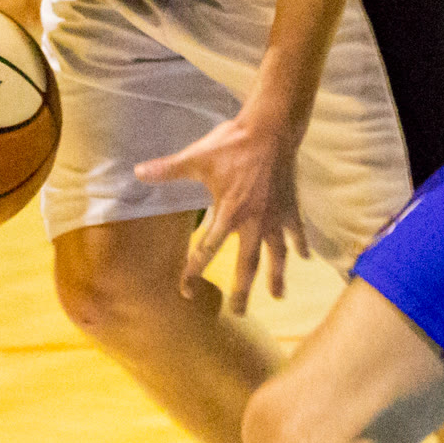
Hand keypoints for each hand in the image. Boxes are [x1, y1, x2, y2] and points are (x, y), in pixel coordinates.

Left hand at [134, 111, 308, 309]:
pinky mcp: (290, 207)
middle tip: (239, 313)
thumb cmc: (232, 144)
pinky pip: (297, 232)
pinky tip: (305, 257)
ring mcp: (275, 217)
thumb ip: (169, 169)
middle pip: (247, 265)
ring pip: (276, 255)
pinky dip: (301, 244)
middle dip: (243, 291)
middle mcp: (253, 222)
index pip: (208, 250)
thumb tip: (138, 172)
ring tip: (278, 296)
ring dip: (277, 276)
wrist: (271, 129)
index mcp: (229, 213)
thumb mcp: (197, 157)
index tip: (186, 292)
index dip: (195, 271)